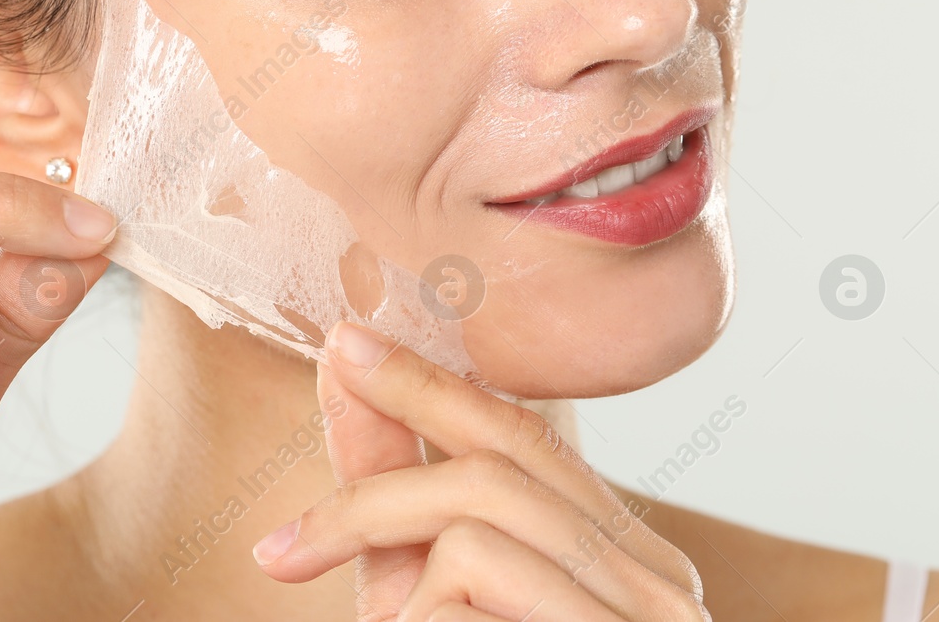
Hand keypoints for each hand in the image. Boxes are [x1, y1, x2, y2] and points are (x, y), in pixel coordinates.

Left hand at [252, 322, 707, 621]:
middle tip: (282, 532)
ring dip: (376, 543)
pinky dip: (413, 616)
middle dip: (378, 457)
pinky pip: (472, 582)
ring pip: (483, 517)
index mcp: (622, 561)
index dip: (431, 381)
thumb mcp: (427, 608)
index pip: (527, 438)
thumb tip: (343, 375)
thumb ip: (394, 502)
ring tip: (337, 605)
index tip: (344, 343)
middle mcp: (656, 584)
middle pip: (507, 458)